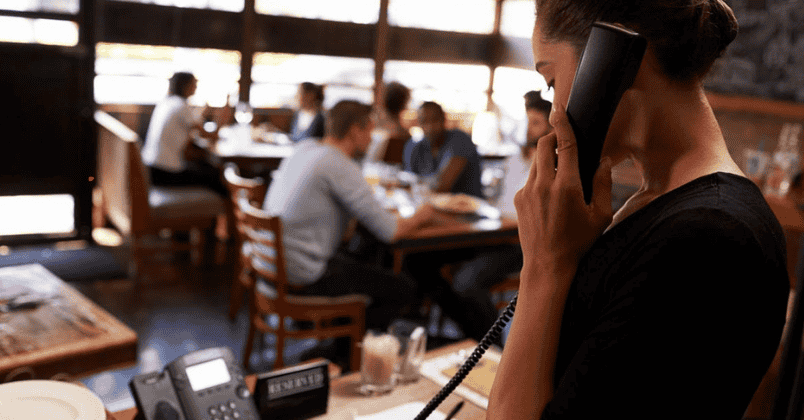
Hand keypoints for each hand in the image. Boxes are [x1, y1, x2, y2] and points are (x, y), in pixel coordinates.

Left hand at [514, 102, 613, 277]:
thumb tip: (603, 161)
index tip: (559, 108)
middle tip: (563, 139)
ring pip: (535, 161)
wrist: (548, 265)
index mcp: (566, 187)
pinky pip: (530, 178)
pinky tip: (551, 194)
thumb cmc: (579, 242)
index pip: (564, 145)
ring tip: (561, 174)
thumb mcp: (600, 215)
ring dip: (547, 158)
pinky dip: (540, 177)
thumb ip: (603, 185)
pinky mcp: (518, 199)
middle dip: (552, 137)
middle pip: (542, 145)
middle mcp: (543, 185)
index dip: (562, 124)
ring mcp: (527, 192)